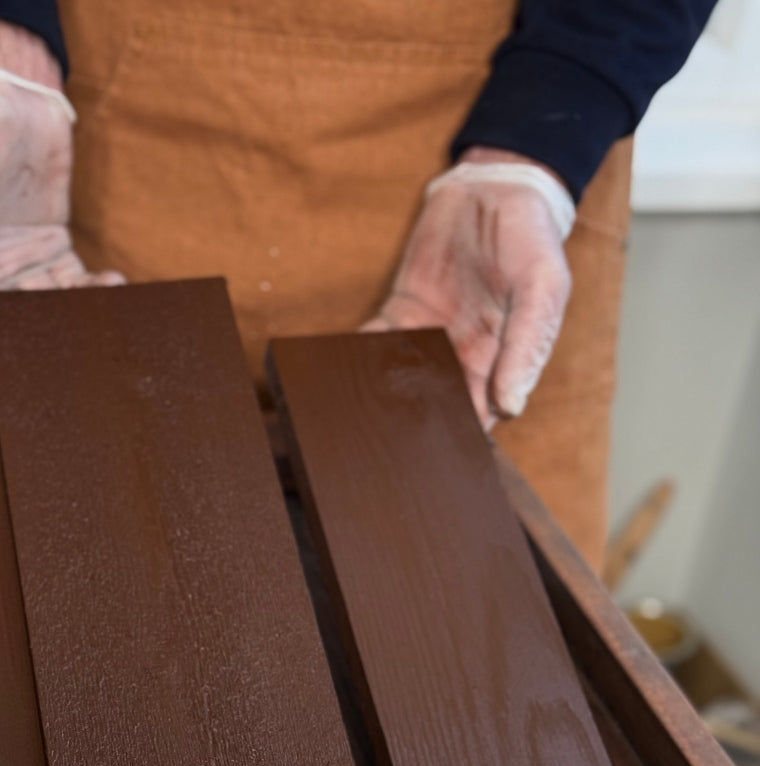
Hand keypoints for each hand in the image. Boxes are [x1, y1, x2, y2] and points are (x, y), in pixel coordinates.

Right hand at [0, 19, 122, 342]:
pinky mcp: (51, 252)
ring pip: (45, 314)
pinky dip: (93, 294)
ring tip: (95, 321)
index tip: (7, 358)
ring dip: (70, 321)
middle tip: (66, 350)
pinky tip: (111, 287)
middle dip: (34, 343)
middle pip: (5, 329)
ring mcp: (17, 267)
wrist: (9, 88)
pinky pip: (74, 287)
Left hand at [363, 149, 572, 430]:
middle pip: (433, 406)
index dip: (458, 437)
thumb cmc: (532, 240)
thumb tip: (511, 406)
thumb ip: (528, 345)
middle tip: (383, 451)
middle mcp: (462, 357)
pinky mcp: (403, 311)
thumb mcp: (543, 289)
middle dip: (410, 427)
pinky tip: (340, 372)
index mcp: (500, 363)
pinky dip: (359, 357)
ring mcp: (429, 336)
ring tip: (356, 419)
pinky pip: (377, 342)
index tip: (434, 459)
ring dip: (380, 398)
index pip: (478, 416)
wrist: (496, 187)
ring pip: (400, 380)